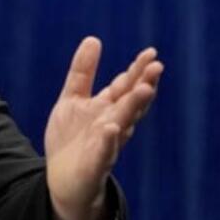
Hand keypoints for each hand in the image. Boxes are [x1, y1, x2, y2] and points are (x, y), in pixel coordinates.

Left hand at [44, 37, 162, 219]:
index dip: (138, 71)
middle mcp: (112, 124)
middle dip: (143, 86)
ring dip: (133, 108)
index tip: (151, 53)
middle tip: (157, 67)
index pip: (126, 87)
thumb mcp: (73, 99)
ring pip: (123, 124)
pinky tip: (111, 128)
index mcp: (107, 109)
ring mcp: (105, 145)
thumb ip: (83, 72)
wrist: (62, 180)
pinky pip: (103, 152)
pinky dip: (108, 141)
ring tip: (144, 89)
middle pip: (130, 103)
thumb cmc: (72, 139)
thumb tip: (94, 39)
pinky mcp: (95, 165)